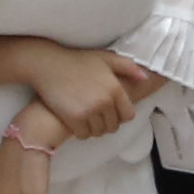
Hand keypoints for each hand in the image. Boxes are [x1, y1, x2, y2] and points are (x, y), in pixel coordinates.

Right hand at [21, 43, 161, 142]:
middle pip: (113, 126)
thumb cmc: (77, 60)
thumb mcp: (105, 58)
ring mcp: (90, 111)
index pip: (128, 115)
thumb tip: (145, 78)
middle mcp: (105, 102)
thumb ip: (127, 67)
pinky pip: (83, 135)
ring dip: (94, 128)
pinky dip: (81, 131)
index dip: (120, 115)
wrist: (48, 65)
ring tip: (86, 117)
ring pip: (98, 132)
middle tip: (96, 115)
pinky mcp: (74, 119)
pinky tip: (76, 121)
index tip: (111, 112)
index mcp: (115, 89)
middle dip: (107, 122)